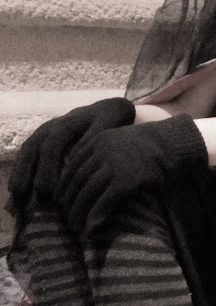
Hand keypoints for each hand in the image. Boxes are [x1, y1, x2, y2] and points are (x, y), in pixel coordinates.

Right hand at [8, 98, 135, 209]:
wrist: (106, 110)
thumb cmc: (109, 119)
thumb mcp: (107, 124)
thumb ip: (92, 138)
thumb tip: (74, 157)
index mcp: (67, 123)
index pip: (52, 145)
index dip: (47, 166)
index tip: (46, 188)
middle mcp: (50, 128)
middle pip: (33, 148)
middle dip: (25, 171)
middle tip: (23, 194)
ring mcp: (43, 134)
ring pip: (26, 152)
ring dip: (19, 173)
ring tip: (15, 196)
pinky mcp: (42, 143)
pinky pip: (26, 157)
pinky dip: (20, 173)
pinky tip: (17, 193)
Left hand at [54, 113, 207, 234]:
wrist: (172, 144)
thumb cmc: (148, 145)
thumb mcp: (120, 140)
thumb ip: (101, 152)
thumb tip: (84, 175)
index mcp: (99, 140)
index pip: (72, 166)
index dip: (63, 186)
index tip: (59, 201)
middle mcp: (102, 151)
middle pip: (77, 180)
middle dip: (68, 202)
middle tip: (65, 219)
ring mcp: (114, 165)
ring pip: (87, 192)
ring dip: (78, 213)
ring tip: (75, 227)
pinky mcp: (126, 181)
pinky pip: (105, 202)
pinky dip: (95, 216)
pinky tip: (91, 228)